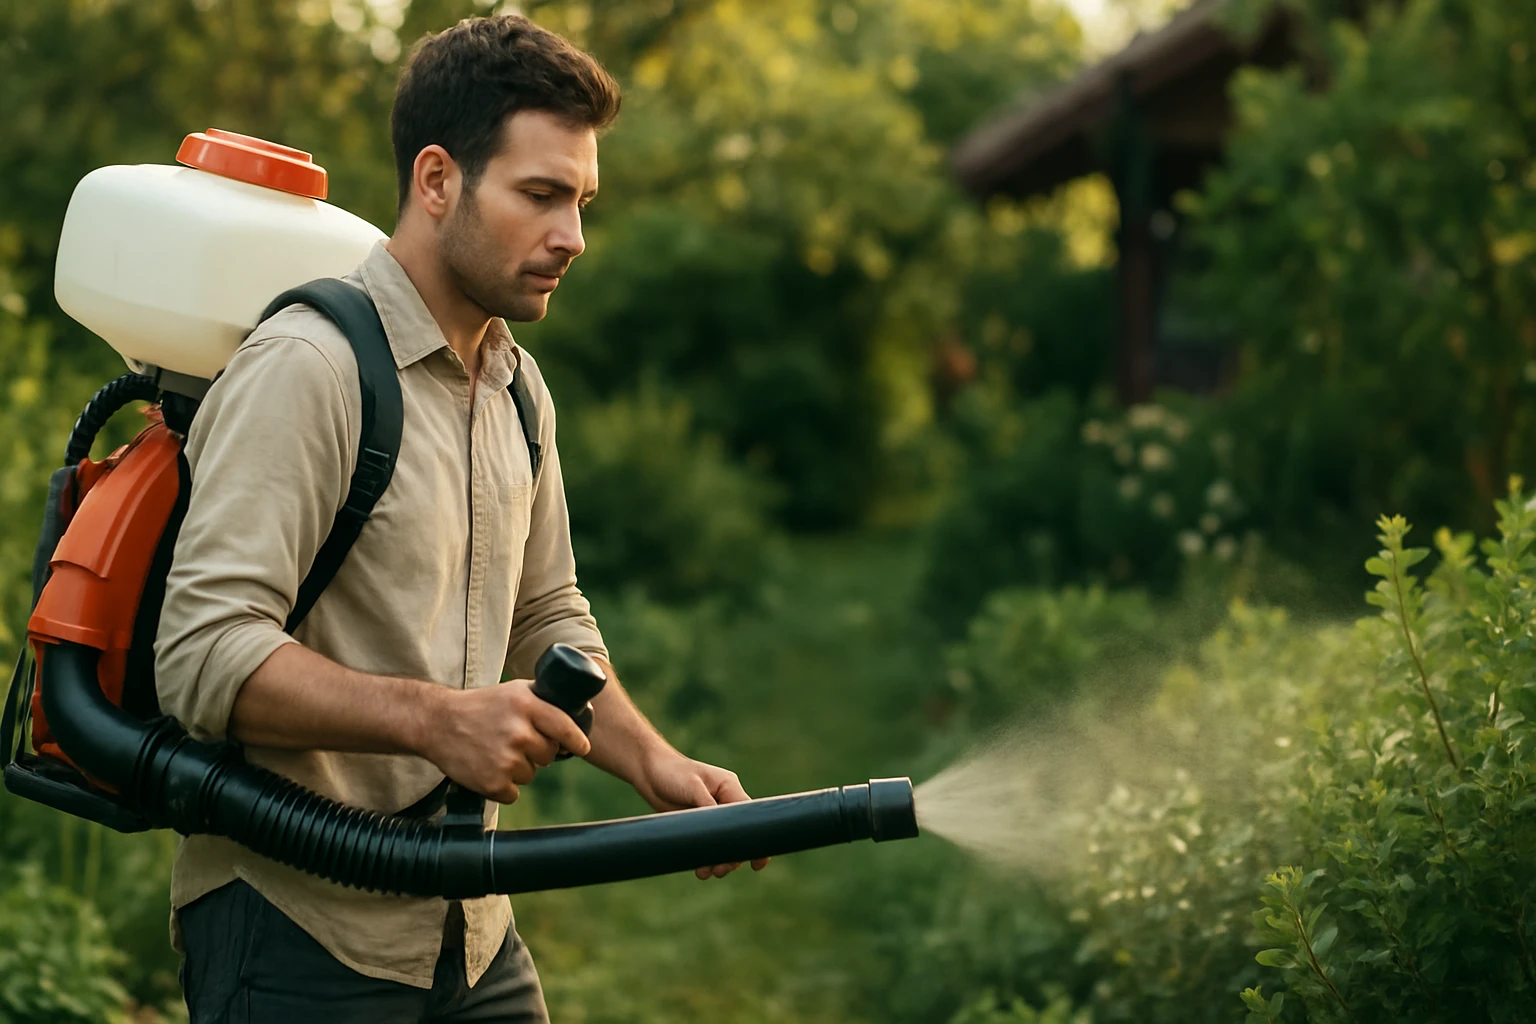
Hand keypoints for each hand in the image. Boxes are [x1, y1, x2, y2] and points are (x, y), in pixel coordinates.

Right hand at [417, 680, 590, 803]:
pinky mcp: (493, 783)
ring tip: (495, 751)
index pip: (565, 728)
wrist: (438, 723)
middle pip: (548, 755)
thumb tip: (575, 716)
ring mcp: (506, 760)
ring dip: (518, 768)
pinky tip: (488, 767)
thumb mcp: (513, 692)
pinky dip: (503, 786)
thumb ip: (542, 702)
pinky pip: (513, 793)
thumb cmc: (480, 706)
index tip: (582, 748)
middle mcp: (519, 732)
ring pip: (530, 774)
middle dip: (536, 752)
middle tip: (513, 741)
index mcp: (527, 706)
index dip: (577, 741)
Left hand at [634, 751, 769, 878]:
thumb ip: (707, 805)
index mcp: (728, 787)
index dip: (754, 838)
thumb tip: (721, 829)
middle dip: (732, 855)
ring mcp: (710, 814)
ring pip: (722, 842)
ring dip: (717, 860)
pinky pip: (706, 844)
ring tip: (706, 873)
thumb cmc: (672, 772)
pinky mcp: (696, 823)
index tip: (758, 861)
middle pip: (737, 834)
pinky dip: (704, 857)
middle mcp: (723, 801)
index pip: (747, 815)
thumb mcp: (692, 786)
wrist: (648, 772)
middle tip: (720, 870)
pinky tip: (699, 869)